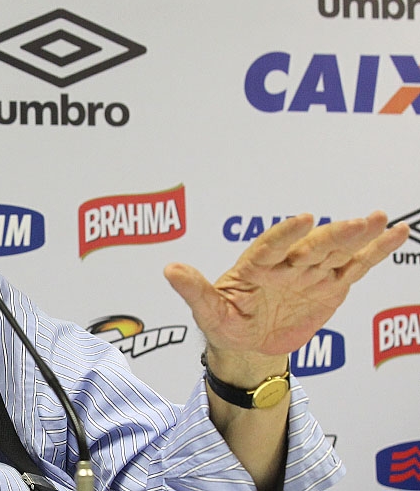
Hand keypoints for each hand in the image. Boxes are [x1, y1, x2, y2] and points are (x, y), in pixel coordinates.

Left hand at [163, 211, 407, 380]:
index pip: (272, 247)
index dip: (287, 234)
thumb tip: (169, 269)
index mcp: (255, 267)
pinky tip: (395, 233)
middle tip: (357, 221)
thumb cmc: (226, 323)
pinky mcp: (330, 284)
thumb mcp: (208, 311)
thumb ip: (194, 291)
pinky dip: (375, 251)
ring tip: (378, 219)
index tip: (304, 219)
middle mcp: (286, 264)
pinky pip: (355, 266)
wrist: (248, 345)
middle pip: (311, 247)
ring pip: (336, 252)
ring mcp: (311, 272)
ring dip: (357, 237)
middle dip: (333, 235)